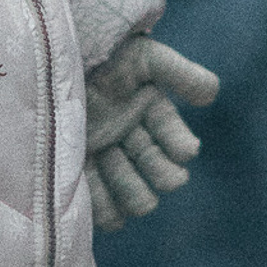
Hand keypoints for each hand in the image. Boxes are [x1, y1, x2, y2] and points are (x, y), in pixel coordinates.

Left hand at [84, 33, 219, 231]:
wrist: (53, 58)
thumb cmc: (102, 55)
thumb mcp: (143, 57)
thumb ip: (179, 73)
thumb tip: (213, 95)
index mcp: (151, 111)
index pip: (178, 142)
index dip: (181, 147)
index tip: (185, 149)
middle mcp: (132, 138)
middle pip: (160, 175)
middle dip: (160, 173)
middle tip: (145, 158)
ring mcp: (105, 156)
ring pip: (135, 197)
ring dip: (133, 192)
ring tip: (124, 176)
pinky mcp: (78, 169)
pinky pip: (101, 207)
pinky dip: (108, 211)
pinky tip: (109, 205)